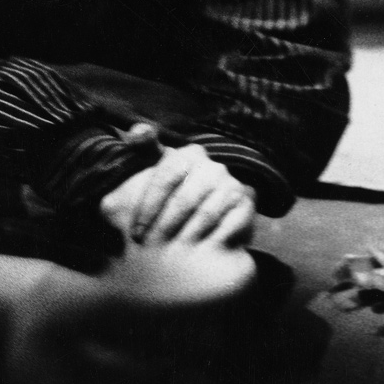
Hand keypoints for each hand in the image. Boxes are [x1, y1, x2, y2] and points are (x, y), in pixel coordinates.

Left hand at [100, 143, 255, 248]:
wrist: (205, 214)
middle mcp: (214, 167)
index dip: (148, 207)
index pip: (165, 178)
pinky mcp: (247, 205)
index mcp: (190, 154)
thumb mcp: (155, 166)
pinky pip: (230, 225)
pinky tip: (200, 251)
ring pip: (206, 214)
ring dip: (186, 235)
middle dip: (165, 225)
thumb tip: (137, 131)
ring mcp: (232, 185)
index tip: (136, 232)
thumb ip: (143, 147)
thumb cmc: (173, 190)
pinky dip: (213, 240)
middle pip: (185, 199)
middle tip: (151, 245)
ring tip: (173, 251)